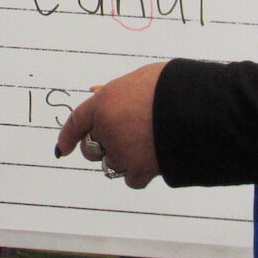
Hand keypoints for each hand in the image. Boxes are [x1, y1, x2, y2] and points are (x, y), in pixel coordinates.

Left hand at [54, 62, 165, 188]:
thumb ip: (115, 89)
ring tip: (145, 144)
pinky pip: (130, 179)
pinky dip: (138, 174)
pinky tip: (150, 162)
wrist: (195, 108)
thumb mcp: (140, 77)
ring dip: (122, 158)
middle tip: (121, 138)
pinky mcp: (141, 169)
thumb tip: (96, 91)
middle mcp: (108, 130)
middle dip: (100, 146)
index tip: (62, 149)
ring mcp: (123, 152)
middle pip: (90, 149)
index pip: (76, 122)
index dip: (67, 137)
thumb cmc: (171, 87)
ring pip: (112, 164)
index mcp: (104, 103)